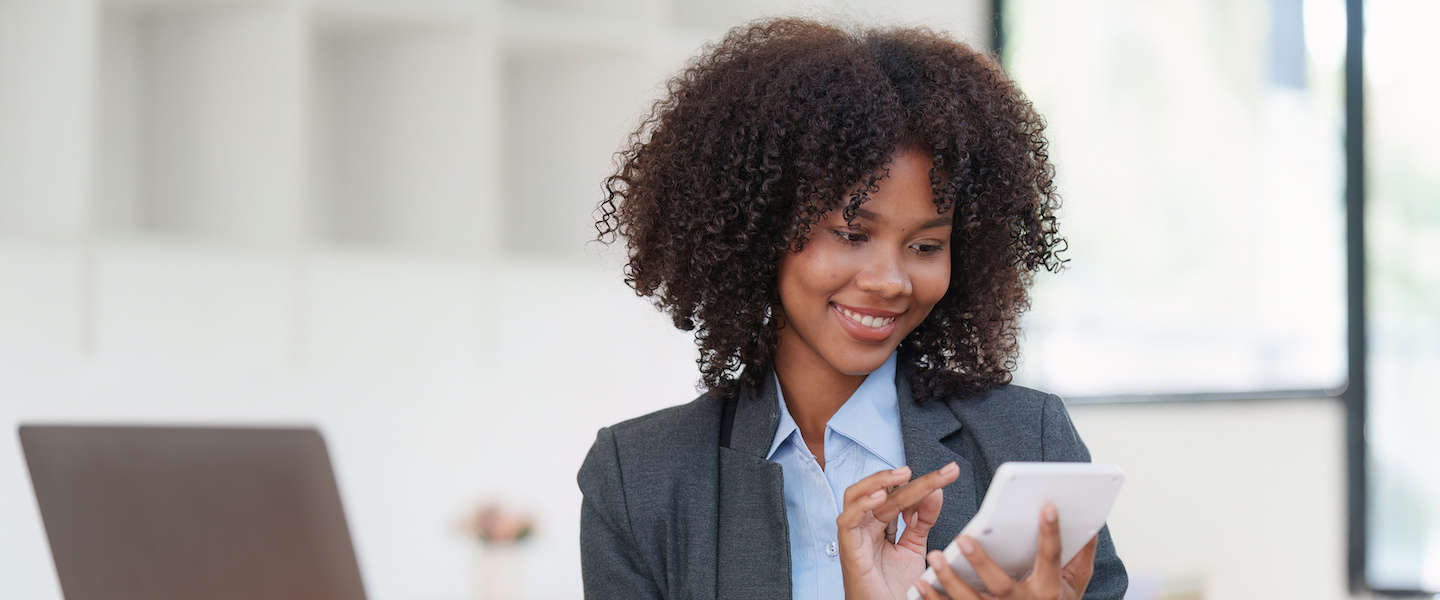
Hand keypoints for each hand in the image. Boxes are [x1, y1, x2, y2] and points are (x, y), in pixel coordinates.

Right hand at [838, 462, 959, 599]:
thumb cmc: (894, 589)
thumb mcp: (914, 549)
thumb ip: (922, 521)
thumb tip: (935, 491)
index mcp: (879, 525)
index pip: (899, 495)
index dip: (924, 484)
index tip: (949, 474)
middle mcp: (865, 526)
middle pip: (883, 492)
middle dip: (912, 479)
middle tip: (942, 473)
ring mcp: (855, 537)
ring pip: (856, 496)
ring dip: (880, 481)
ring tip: (904, 474)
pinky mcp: (849, 550)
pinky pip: (847, 521)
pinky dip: (862, 505)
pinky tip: (881, 496)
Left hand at [913, 505, 1097, 599]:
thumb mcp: (1074, 586)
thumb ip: (1080, 557)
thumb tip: (1091, 524)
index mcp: (1048, 591)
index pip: (1051, 557)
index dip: (1051, 533)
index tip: (1046, 507)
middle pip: (1001, 585)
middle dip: (982, 562)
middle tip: (964, 538)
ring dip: (950, 580)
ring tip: (934, 558)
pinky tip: (919, 585)